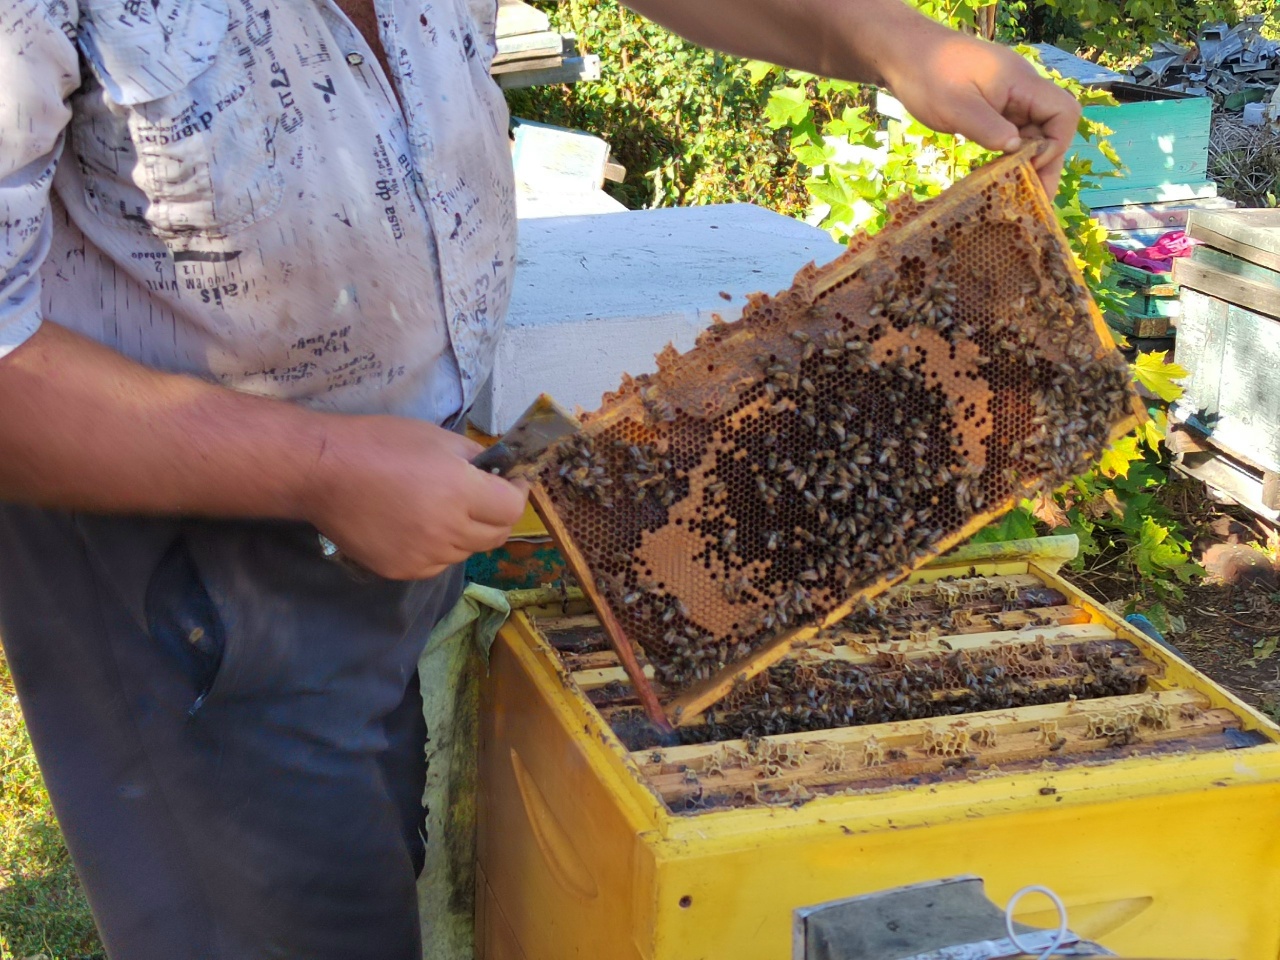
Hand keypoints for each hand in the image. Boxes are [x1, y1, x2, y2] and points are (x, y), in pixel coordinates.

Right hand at [302, 415, 528, 580]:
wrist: (323, 472)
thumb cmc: (380, 443)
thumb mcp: (436, 437)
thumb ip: (474, 459)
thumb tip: (497, 473)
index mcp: (460, 491)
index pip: (512, 508)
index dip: (517, 492)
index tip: (512, 482)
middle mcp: (448, 530)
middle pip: (496, 535)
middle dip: (499, 514)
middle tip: (486, 497)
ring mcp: (425, 555)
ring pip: (467, 551)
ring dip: (468, 532)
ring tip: (445, 509)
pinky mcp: (402, 570)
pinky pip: (437, 564)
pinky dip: (439, 548)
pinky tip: (420, 526)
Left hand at [880, 25, 1080, 196]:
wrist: (904, 55)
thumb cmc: (929, 76)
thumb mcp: (957, 107)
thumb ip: (989, 129)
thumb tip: (1018, 151)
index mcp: (1021, 83)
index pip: (1063, 113)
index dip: (1056, 143)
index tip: (1031, 167)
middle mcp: (1021, 91)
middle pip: (1051, 127)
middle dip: (1045, 163)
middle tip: (1036, 201)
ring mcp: (1007, 99)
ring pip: (1032, 133)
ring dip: (1028, 162)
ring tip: (1020, 197)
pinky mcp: (992, 108)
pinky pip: (1012, 133)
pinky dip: (1009, 155)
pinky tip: (1000, 178)